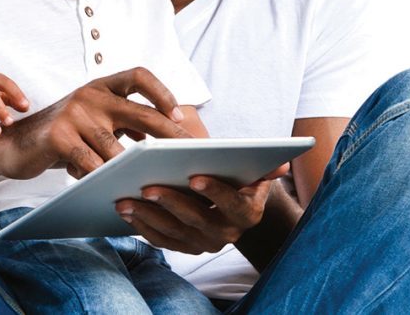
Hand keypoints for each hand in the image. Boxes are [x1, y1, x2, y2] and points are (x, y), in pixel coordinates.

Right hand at [0, 67, 191, 181]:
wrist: (14, 145)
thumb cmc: (67, 135)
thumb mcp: (97, 121)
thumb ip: (126, 123)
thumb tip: (168, 136)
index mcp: (102, 86)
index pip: (138, 75)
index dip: (162, 91)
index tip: (178, 114)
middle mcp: (90, 94)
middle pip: (137, 111)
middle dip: (166, 132)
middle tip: (186, 150)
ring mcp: (74, 113)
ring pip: (115, 145)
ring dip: (132, 166)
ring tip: (150, 179)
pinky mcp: (58, 136)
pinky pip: (90, 161)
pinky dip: (102, 176)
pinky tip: (110, 186)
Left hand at [115, 164, 289, 253]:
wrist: (238, 203)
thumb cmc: (243, 177)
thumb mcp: (257, 170)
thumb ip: (266, 166)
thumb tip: (283, 162)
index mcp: (247, 213)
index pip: (231, 203)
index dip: (214, 191)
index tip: (195, 176)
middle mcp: (227, 235)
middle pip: (197, 220)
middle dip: (171, 202)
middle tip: (148, 186)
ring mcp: (204, 244)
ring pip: (174, 233)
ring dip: (149, 216)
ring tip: (126, 199)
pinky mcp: (184, 248)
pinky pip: (161, 240)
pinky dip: (142, 227)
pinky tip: (126, 211)